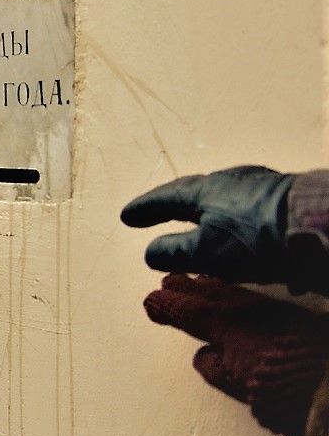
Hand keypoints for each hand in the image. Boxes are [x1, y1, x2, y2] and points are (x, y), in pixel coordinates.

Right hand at [121, 166, 295, 284]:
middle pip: (196, 196)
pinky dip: (235, 227)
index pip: (167, 197)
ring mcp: (263, 189)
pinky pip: (249, 213)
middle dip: (176, 210)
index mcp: (208, 189)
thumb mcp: (206, 250)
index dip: (145, 208)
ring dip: (208, 220)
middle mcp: (233, 182)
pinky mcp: (287, 203)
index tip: (126, 217)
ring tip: (201, 235)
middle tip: (158, 218)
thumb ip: (174, 252)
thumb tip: (150, 253)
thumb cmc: (258, 237)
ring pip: (225, 204)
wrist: (319, 225)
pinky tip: (242, 242)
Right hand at [143, 273, 328, 435]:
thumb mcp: (239, 383)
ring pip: (224, 287)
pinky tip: (231, 293)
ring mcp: (264, 305)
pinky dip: (228, 289)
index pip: (181, 309)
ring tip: (194, 282)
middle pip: (200, 290)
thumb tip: (203, 355)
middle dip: (181, 288)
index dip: (163, 306)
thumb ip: (214, 367)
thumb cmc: (285, 384)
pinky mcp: (286, 310)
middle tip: (166, 286)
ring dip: (205, 285)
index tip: (151, 304)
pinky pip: (244, 291)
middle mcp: (238, 306)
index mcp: (219, 321)